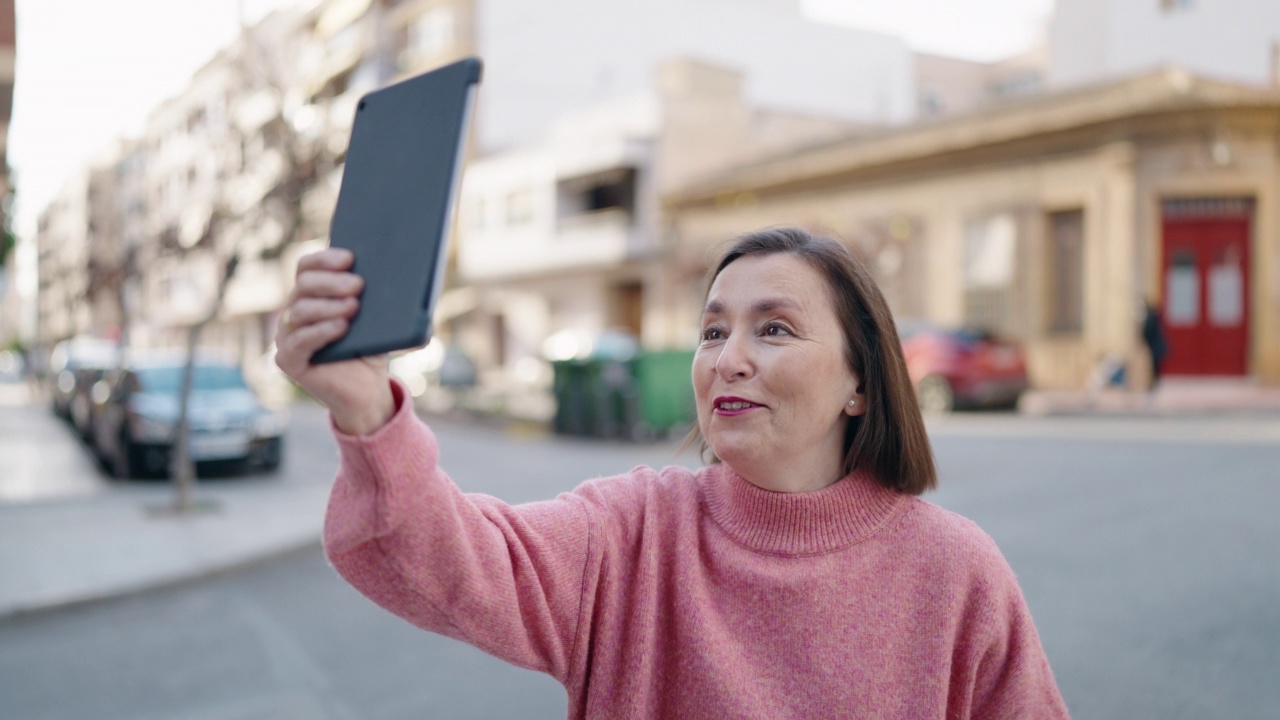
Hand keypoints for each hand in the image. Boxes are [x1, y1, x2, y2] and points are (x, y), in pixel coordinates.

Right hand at [275, 248, 394, 434]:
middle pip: (303, 284)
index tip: (350, 258)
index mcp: (310, 295)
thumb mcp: (374, 318)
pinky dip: (321, 331)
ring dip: (329, 306)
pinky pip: (298, 341)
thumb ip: (372, 296)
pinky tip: (341, 327)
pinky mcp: (288, 360)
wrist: (369, 390)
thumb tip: (386, 272)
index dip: (325, 259)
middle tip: (358, 285)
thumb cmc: (370, 348)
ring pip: (299, 311)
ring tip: (354, 307)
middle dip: (331, 282)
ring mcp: (287, 336)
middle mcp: (293, 312)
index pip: (307, 267)